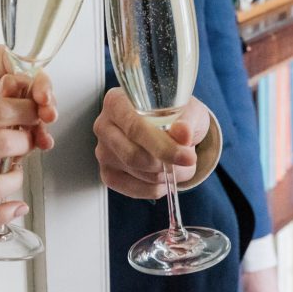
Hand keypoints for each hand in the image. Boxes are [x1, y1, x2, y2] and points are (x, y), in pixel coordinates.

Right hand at [92, 88, 208, 198]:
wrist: (173, 125)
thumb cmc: (175, 113)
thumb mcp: (187, 109)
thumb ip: (185, 120)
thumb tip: (183, 133)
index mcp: (117, 102)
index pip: (135, 128)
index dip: (163, 146)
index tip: (187, 157)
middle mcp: (104, 126)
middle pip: (133, 155)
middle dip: (167, 163)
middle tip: (188, 160)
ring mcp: (104, 152)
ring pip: (138, 173)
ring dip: (167, 174)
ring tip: (180, 162)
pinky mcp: (108, 174)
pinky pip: (135, 189)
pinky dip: (157, 187)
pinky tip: (166, 174)